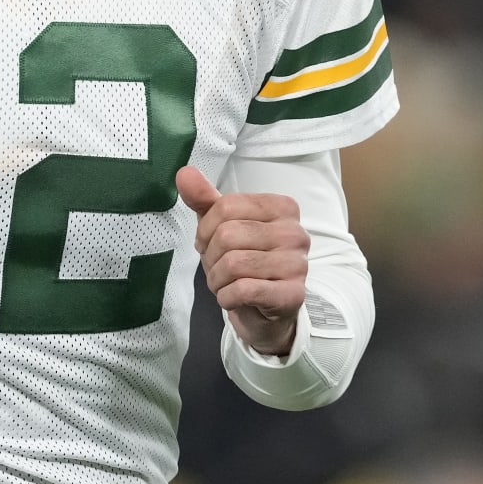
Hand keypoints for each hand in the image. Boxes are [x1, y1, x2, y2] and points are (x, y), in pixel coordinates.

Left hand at [176, 164, 308, 355]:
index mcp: (282, 207)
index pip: (226, 206)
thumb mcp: (222, 225)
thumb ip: (204, 199)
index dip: (205, 230)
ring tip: (225, 283)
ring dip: (217, 280)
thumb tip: (184, 173)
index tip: (208, 244)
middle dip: (211, 257)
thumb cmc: (245, 260)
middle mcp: (295, 232)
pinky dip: (226, 297)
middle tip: (217, 268)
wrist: (266, 310)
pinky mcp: (292, 295)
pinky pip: (243, 290)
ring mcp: (298, 264)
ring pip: (234, 264)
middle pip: (228, 235)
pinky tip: (233, 298)